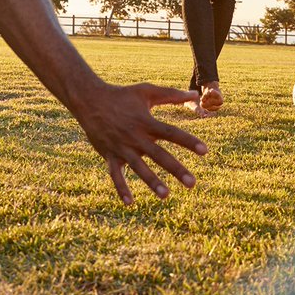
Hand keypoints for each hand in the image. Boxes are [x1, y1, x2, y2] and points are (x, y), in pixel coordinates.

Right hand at [72, 82, 207, 204]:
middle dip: (176, 169)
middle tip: (192, 183)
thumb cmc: (121, 95)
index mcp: (146, 122)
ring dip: (151, 182)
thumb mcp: (146, 91)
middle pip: (158, 155)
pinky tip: (130, 203)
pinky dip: (121, 188)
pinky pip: (115, 174)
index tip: (205, 151)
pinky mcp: (109, 155)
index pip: (171, 133)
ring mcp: (121, 148)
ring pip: (138, 168)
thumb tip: (196, 95)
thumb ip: (171, 95)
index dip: (188, 141)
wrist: (89, 100)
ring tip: (166, 195)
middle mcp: (135, 137)